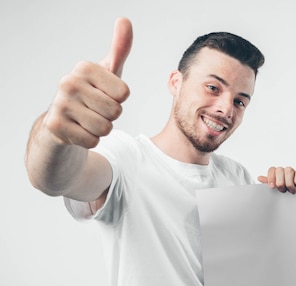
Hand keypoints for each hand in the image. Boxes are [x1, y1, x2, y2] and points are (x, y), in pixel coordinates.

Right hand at [43, 17, 132, 148]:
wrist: (63, 121)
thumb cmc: (93, 94)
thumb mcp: (108, 72)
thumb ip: (120, 49)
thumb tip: (125, 20)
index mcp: (84, 67)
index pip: (124, 93)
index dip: (119, 99)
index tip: (105, 95)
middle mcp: (68, 82)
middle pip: (115, 111)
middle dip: (111, 116)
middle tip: (96, 110)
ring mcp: (59, 104)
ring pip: (105, 128)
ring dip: (101, 129)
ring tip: (88, 120)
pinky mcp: (55, 127)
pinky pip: (92, 141)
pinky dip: (90, 140)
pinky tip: (79, 131)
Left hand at [258, 167, 295, 193]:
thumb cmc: (288, 192)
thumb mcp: (277, 189)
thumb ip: (269, 183)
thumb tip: (259, 178)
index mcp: (277, 173)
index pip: (272, 169)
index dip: (271, 178)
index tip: (272, 187)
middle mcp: (285, 171)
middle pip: (279, 169)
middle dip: (280, 182)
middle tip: (283, 191)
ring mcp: (294, 171)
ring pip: (288, 170)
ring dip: (289, 183)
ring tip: (291, 191)